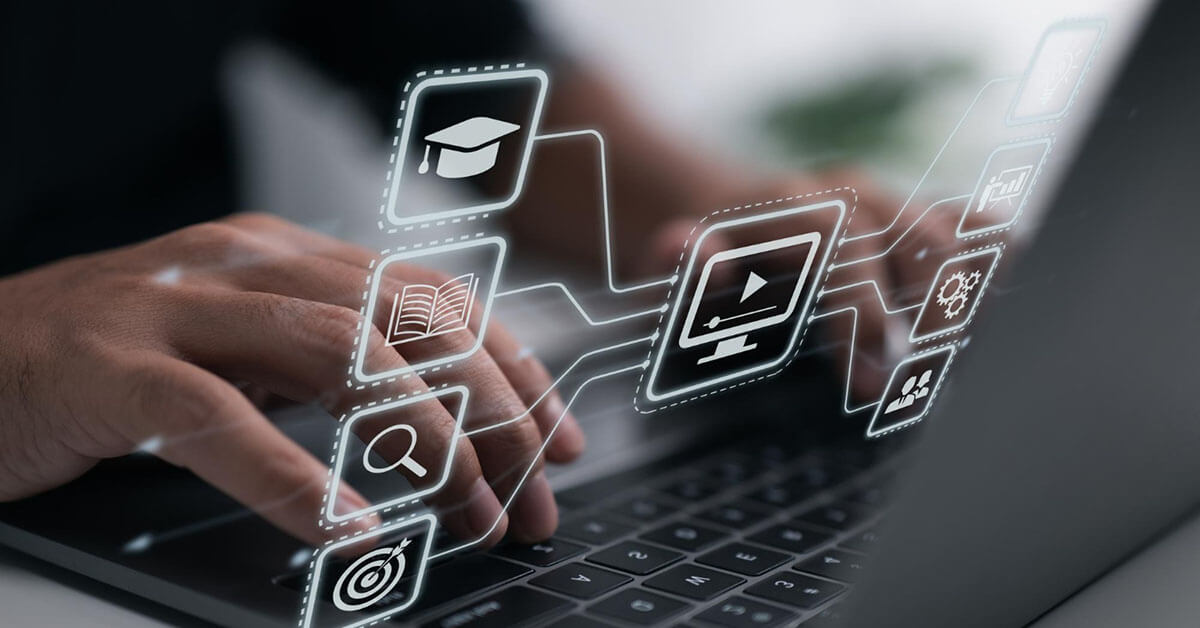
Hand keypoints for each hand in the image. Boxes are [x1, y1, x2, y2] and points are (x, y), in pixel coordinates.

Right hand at [0, 213, 583, 548]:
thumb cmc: (114, 359)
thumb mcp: (245, 346)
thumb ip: (331, 366)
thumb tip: (440, 424)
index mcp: (289, 257)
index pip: (434, 299)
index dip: (512, 368)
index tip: (561, 438)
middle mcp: (247, 263)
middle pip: (409, 324)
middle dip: (492, 415)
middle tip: (533, 498)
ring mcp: (177, 306)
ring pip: (339, 355)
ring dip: (425, 442)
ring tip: (472, 514)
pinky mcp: (110, 366)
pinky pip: (218, 417)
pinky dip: (292, 476)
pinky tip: (347, 527)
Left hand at [641, 170, 960, 398]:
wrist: (719, 213)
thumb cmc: (698, 264)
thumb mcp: (669, 274)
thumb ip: (680, 268)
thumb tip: (695, 252)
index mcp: (789, 205)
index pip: (841, 242)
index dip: (863, 309)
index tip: (872, 380)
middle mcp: (851, 192)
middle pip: (920, 237)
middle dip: (929, 318)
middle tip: (914, 391)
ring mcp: (892, 201)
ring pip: (961, 233)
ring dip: (966, 303)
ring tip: (944, 366)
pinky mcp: (920, 217)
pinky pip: (978, 228)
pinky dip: (993, 270)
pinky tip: (981, 322)